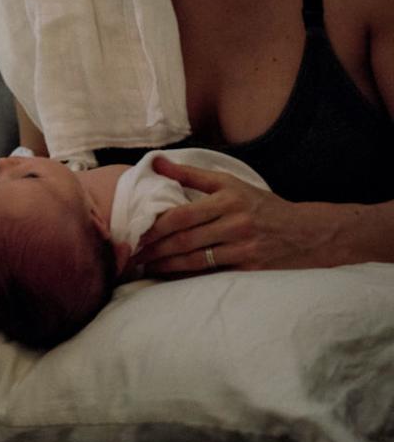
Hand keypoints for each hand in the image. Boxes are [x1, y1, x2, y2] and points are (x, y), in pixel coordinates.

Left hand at [129, 156, 343, 275]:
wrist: (306, 234)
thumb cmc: (260, 205)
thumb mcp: (229, 182)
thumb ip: (191, 175)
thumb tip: (155, 162)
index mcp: (227, 198)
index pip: (182, 215)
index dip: (156, 227)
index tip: (137, 233)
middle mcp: (235, 224)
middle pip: (186, 240)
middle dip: (156, 249)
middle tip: (134, 255)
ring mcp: (244, 250)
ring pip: (197, 261)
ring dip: (167, 266)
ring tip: (147, 267)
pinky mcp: (251, 271)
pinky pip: (213, 276)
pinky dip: (190, 278)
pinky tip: (173, 279)